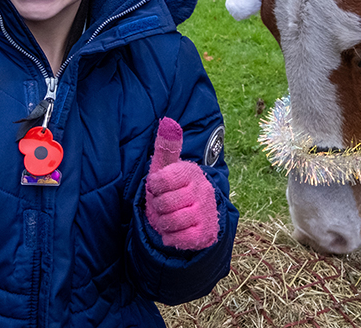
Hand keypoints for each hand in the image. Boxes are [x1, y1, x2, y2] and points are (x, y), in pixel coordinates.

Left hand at [145, 118, 218, 250]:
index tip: (157, 187)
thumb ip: (166, 147)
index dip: (154, 187)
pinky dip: (171, 237)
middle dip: (157, 207)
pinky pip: (180, 238)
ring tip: (168, 217)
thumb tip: (168, 122)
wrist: (195, 217)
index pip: (160, 180)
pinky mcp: (206, 233)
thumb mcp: (166, 168)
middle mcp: (202, 190)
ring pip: (171, 221)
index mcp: (190, 172)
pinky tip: (174, 232)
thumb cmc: (173, 189)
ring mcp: (206, 212)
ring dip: (163, 223)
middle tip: (163, 205)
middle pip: (164, 203)